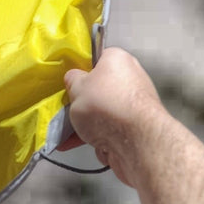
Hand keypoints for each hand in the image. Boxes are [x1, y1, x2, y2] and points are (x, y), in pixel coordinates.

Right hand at [60, 47, 163, 186]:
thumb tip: (73, 78)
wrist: (135, 141)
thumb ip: (72, 80)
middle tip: (69, 109)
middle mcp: (131, 78)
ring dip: (86, 123)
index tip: (71, 83)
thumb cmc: (107, 106)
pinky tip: (77, 144)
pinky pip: (110, 128)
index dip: (82, 72)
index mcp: (117, 59)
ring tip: (68, 132)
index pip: (97, 60)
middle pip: (100, 89)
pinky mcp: (135, 126)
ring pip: (103, 111)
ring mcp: (135, 104)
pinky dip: (96, 136)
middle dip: (83, 102)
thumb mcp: (77, 88)